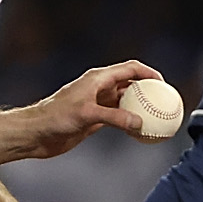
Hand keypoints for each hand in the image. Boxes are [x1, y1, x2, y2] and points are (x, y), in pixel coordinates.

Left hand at [0, 60, 161, 162]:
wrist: (36, 133)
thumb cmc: (55, 118)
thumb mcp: (87, 115)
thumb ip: (114, 118)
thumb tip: (139, 123)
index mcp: (98, 78)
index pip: (130, 68)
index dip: (149, 72)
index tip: (164, 84)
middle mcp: (100, 88)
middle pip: (131, 83)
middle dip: (148, 89)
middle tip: (166, 101)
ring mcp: (98, 103)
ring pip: (126, 101)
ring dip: (141, 107)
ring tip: (158, 116)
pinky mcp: (95, 119)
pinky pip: (119, 118)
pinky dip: (131, 122)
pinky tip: (141, 131)